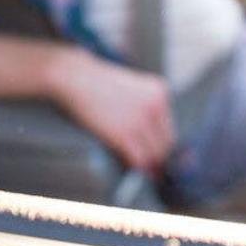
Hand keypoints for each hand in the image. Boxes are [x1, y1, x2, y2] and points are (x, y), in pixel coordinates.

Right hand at [53, 50, 174, 174]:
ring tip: (139, 168)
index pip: (170, 128)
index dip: (163, 146)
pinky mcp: (123, 133)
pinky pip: (138, 159)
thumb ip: (147, 108)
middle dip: (157, 157)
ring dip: (147, 164)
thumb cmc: (98, 84)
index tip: (158, 156)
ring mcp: (140, 119)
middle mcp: (155, 105)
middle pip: (166, 143)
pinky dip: (135, 166)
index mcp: (160, 91)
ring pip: (154, 154)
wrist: (75, 77)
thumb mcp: (133, 88)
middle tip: (150, 167)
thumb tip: (153, 140)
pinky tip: (129, 166)